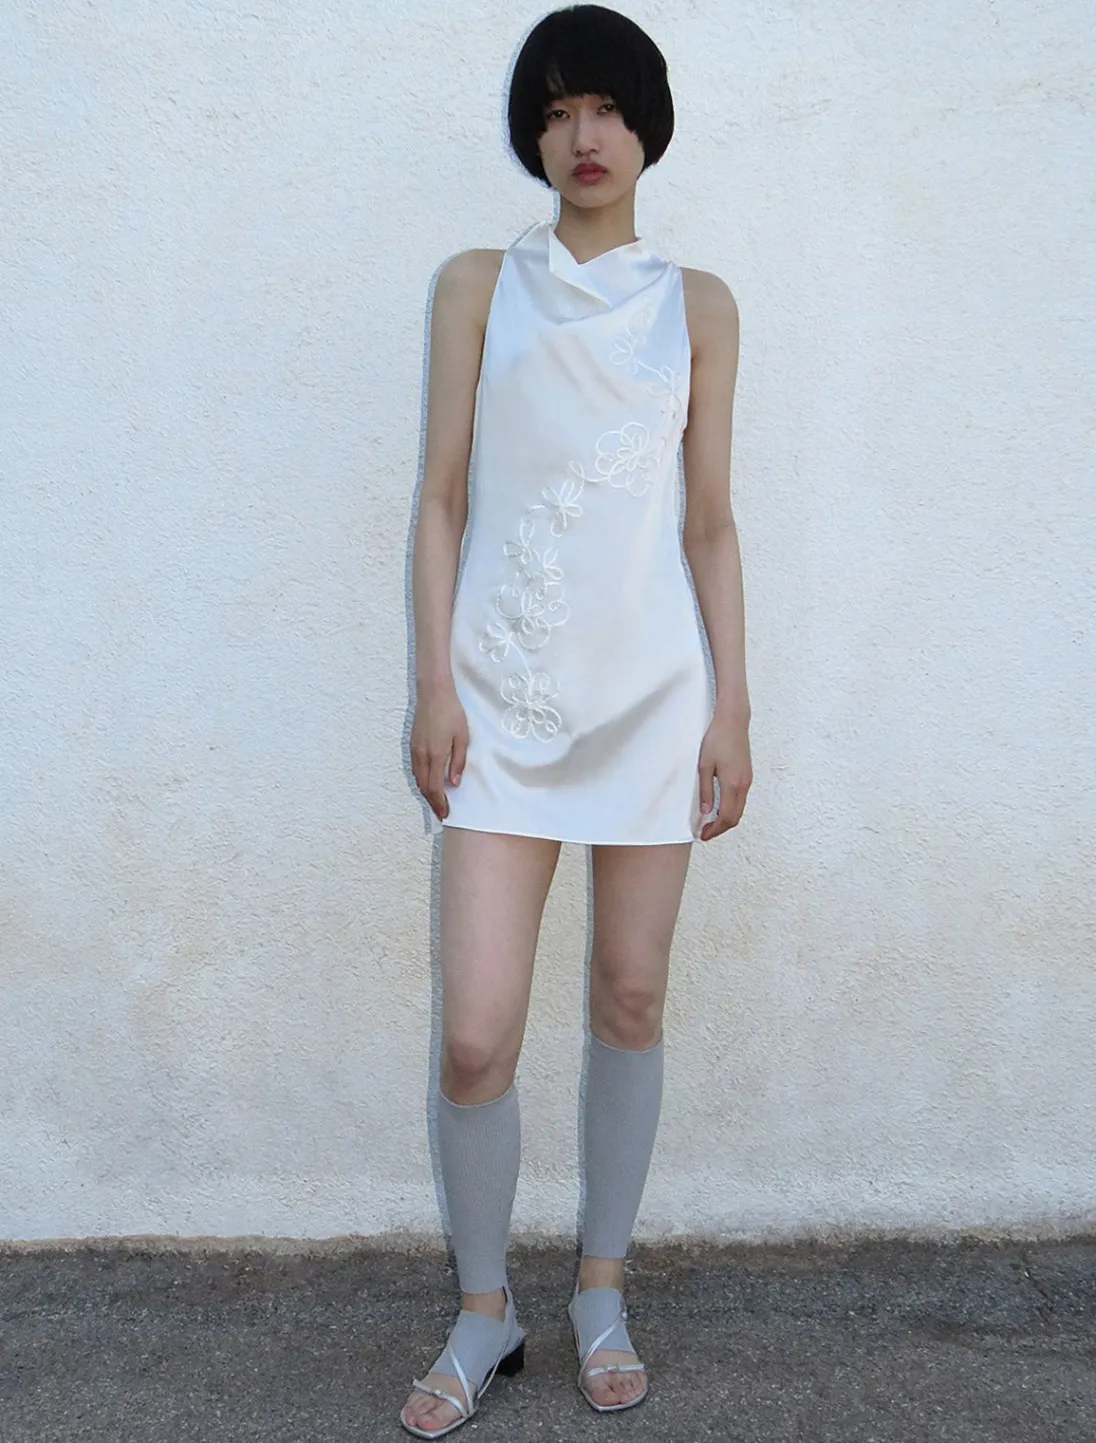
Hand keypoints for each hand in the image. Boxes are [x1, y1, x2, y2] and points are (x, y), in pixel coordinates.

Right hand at [410, 685, 468, 821]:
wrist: (434, 693)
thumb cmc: (452, 713)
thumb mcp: (463, 737)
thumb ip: (458, 762)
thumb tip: (454, 783)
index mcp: (436, 755)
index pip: (435, 787)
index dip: (440, 802)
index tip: (445, 814)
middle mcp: (422, 755)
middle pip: (424, 786)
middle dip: (432, 802)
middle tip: (441, 812)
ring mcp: (415, 750)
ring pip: (417, 778)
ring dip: (425, 792)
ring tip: (435, 801)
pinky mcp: (412, 744)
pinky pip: (414, 769)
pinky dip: (421, 780)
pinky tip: (428, 783)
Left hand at [696, 708, 751, 841]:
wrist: (733, 721)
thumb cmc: (717, 739)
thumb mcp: (704, 765)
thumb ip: (706, 790)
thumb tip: (706, 811)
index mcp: (732, 784)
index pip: (726, 817)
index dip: (715, 830)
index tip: (703, 835)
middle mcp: (743, 785)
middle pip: (735, 817)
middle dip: (721, 828)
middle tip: (705, 832)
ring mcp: (747, 780)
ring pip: (740, 809)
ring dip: (726, 819)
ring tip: (710, 822)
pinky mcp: (747, 775)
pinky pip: (741, 799)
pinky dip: (731, 809)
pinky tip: (719, 807)